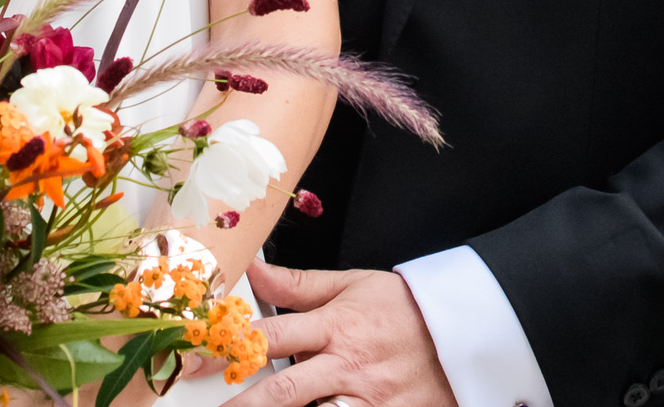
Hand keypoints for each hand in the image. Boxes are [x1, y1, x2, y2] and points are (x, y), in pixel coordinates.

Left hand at [232, 262, 456, 406]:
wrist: (465, 333)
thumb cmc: (403, 309)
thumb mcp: (352, 285)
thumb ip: (298, 285)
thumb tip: (253, 270)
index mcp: (336, 326)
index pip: (272, 337)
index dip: (230, 348)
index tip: (197, 359)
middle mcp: (349, 366)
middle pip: (285, 390)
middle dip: (244, 406)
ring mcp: (371, 400)